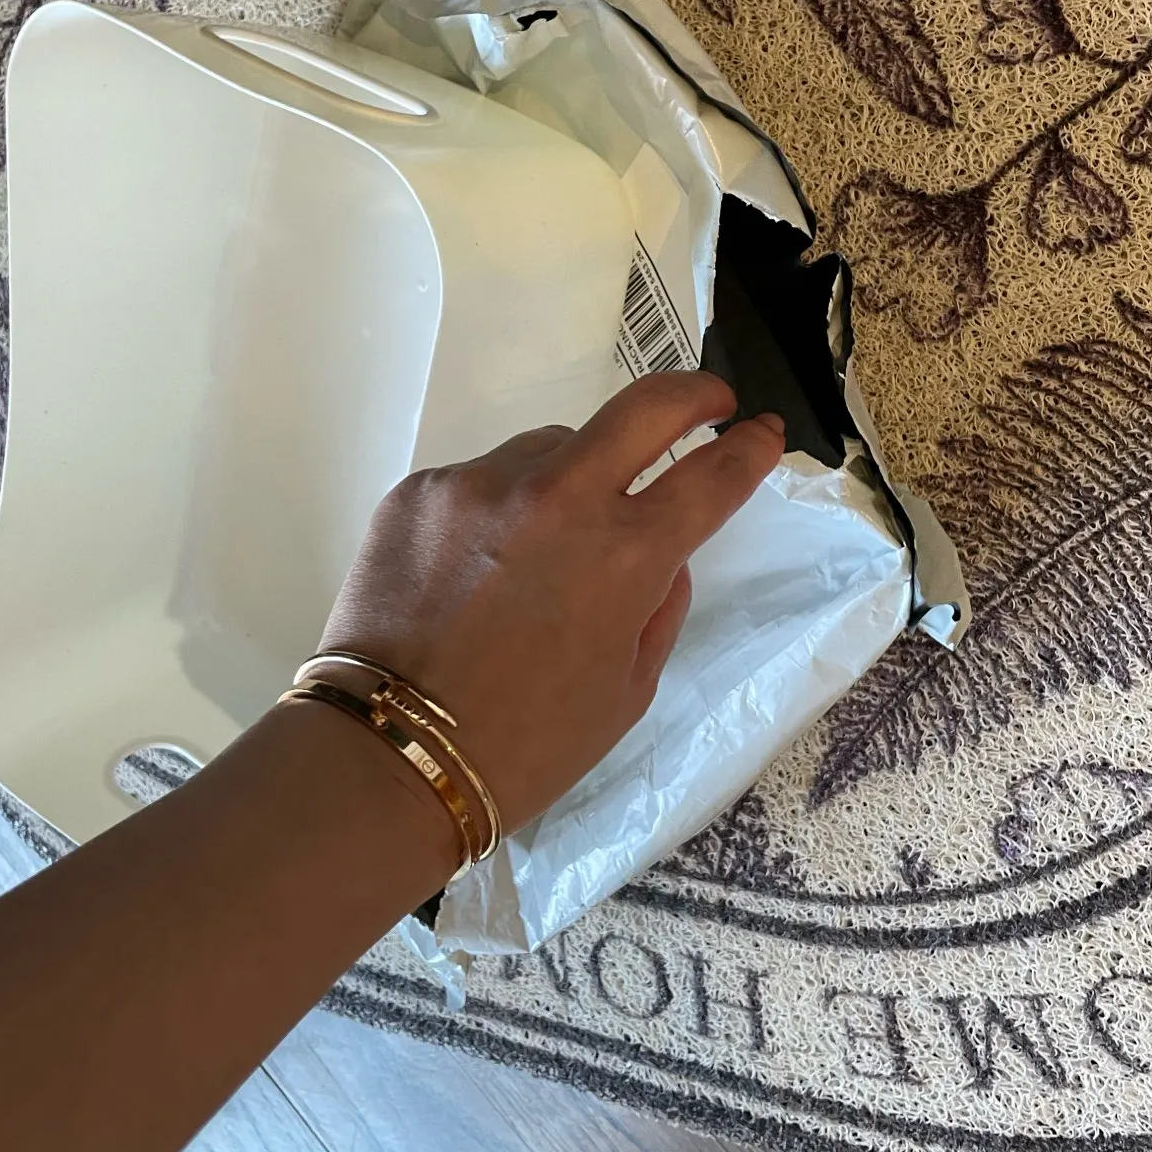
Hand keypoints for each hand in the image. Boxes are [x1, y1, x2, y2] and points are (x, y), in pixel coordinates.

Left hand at [317, 372, 783, 832]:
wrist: (389, 756)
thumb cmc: (525, 745)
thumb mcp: (626, 691)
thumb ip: (658, 609)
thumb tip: (661, 556)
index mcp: (626, 555)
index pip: (711, 475)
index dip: (750, 449)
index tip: (762, 432)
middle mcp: (560, 497)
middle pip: (645, 406)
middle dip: (692, 394)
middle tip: (710, 400)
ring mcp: (483, 483)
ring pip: (552, 448)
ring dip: (570, 479)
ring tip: (541, 551)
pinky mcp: (422, 489)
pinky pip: (483, 480)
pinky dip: (497, 512)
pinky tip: (474, 573)